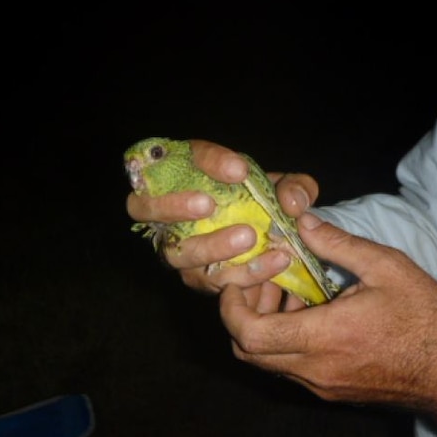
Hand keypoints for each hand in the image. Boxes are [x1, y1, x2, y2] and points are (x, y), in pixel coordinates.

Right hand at [125, 139, 319, 293]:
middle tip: (209, 204)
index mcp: (181, 173)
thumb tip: (291, 204)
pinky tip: (273, 263)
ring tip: (249, 237)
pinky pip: (210, 279)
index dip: (205, 161)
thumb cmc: (267, 203)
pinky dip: (243, 273)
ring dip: (209, 245)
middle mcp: (165, 211)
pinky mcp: (196, 276)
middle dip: (173, 206)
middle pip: (142, 207)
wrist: (274, 239)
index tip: (239, 169)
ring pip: (175, 251)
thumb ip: (294, 187)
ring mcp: (175, 247)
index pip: (178, 157)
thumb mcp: (286, 189)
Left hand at [218, 213, 436, 436]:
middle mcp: (313, 369)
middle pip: (247, 351)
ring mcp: (320, 386)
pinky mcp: (331, 392)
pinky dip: (284, 343)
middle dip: (242, 315)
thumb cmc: (425, 318)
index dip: (230, 307)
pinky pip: (290, 370)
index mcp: (323, 338)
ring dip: (264, 329)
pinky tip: (310, 316)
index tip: (237, 280)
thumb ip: (338, 244)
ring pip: (267, 362)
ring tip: (289, 294)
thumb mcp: (386, 267)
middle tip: (262, 283)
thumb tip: (303, 221)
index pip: (248, 334)